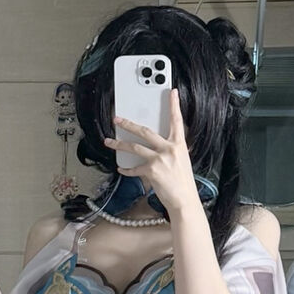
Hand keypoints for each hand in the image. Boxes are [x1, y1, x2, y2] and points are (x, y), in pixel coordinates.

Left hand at [104, 87, 197, 216]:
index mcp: (179, 144)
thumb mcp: (182, 161)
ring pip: (135, 147)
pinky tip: (121, 168)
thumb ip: (172, 150)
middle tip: (118, 119)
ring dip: (119, 144)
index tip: (172, 92)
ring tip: (109, 142)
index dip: (174, 105)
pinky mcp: (151, 171)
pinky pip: (135, 168)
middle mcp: (169, 149)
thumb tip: (160, 146)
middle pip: (145, 131)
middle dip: (129, 124)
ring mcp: (159, 159)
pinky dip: (127, 169)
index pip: (177, 121)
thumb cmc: (183, 183)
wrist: (184, 201)